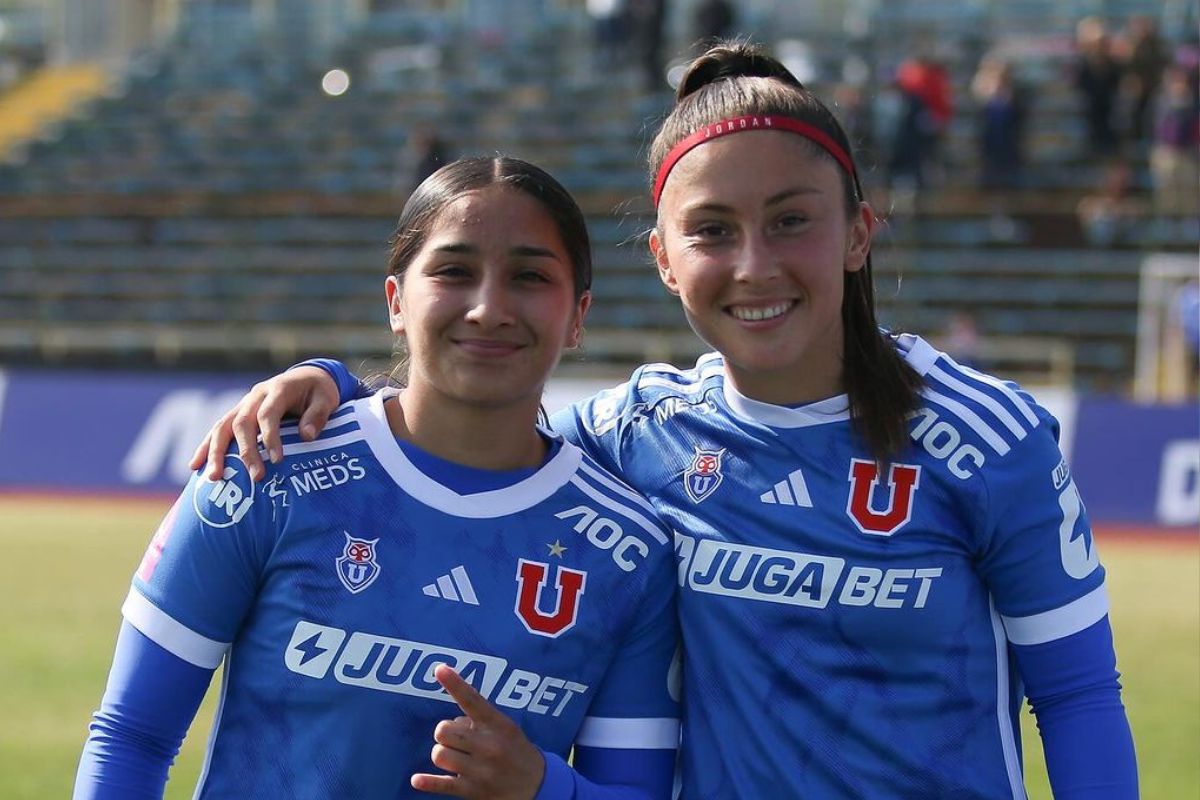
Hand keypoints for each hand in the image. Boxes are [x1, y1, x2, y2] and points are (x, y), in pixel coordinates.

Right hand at [186, 366, 339, 481]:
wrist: (307, 377)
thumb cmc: (319, 391)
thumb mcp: (327, 398)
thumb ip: (318, 416)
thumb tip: (307, 436)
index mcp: (278, 389)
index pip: (269, 414)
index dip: (271, 437)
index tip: (278, 460)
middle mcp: (255, 396)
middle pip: (242, 423)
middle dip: (246, 452)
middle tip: (256, 477)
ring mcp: (243, 404)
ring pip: (222, 426)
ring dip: (215, 452)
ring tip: (214, 477)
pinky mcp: (237, 413)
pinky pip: (217, 429)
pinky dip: (205, 447)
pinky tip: (195, 466)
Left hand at [411, 665, 544, 798]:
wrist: (537, 786)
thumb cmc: (516, 750)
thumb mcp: (506, 728)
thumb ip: (481, 721)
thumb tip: (451, 722)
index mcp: (497, 725)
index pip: (473, 700)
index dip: (455, 684)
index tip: (439, 668)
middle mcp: (488, 745)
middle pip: (443, 730)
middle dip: (444, 733)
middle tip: (455, 740)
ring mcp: (480, 770)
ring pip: (439, 754)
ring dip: (442, 754)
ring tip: (455, 759)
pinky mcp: (472, 791)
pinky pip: (442, 785)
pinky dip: (427, 782)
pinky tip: (418, 780)